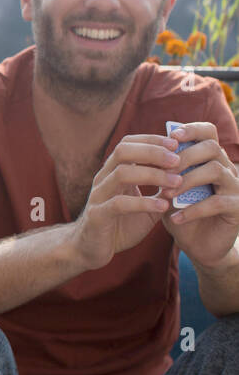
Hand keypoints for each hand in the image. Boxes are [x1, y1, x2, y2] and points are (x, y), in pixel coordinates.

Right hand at [70, 134, 178, 270]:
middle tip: (177, 160)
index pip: (128, 144)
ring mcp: (98, 196)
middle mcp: (103, 179)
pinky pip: (119, 204)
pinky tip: (162, 207)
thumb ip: (160, 193)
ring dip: (152, 175)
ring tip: (176, 182)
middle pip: (123, 151)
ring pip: (121, 173)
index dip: (151, 140)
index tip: (176, 144)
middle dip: (152, 152)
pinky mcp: (97, 216)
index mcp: (112, 173)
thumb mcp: (144, 206)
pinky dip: (144, 203)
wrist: (91, 249)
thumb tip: (186, 178)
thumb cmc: (119, 225)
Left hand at [163, 122, 238, 269]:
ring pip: (216, 171)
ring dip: (187, 180)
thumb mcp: (168, 188)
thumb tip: (144, 150)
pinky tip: (176, 218)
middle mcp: (227, 169)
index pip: (208, 132)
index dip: (191, 130)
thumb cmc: (180, 211)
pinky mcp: (238, 208)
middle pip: (211, 147)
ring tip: (166, 194)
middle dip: (183, 157)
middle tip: (163, 171)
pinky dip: (193, 209)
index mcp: (211, 159)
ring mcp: (236, 188)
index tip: (171, 136)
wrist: (198, 244)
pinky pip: (217, 202)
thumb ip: (161, 170)